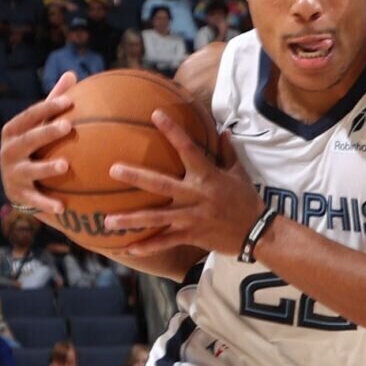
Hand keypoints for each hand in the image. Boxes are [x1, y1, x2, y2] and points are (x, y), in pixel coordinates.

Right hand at [0, 74, 79, 217]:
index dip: (48, 107)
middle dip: (46, 132)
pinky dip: (47, 203)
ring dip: (46, 168)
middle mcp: (9, 151)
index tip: (69, 101)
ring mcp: (12, 173)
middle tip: (67, 127)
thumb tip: (72, 74)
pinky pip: (34, 199)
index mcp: (13, 131)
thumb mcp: (39, 125)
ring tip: (65, 165)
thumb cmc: (34, 147)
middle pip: (28, 139)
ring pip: (30, 169)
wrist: (16, 184)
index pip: (30, 115)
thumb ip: (53, 102)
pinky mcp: (18, 195)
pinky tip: (62, 206)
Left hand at [103, 115, 258, 258]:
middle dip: (136, 177)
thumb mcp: (239, 173)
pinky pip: (166, 242)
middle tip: (113, 170)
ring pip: (156, 218)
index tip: (155, 115)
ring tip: (107, 220)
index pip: (187, 148)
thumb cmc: (247, 200)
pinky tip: (129, 250)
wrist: (257, 232)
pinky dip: (148, 247)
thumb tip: (223, 131)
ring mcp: (191, 217)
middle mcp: (195, 195)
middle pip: (160, 184)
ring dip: (131, 220)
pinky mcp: (192, 235)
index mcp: (207, 175)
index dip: (172, 130)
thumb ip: (227, 152)